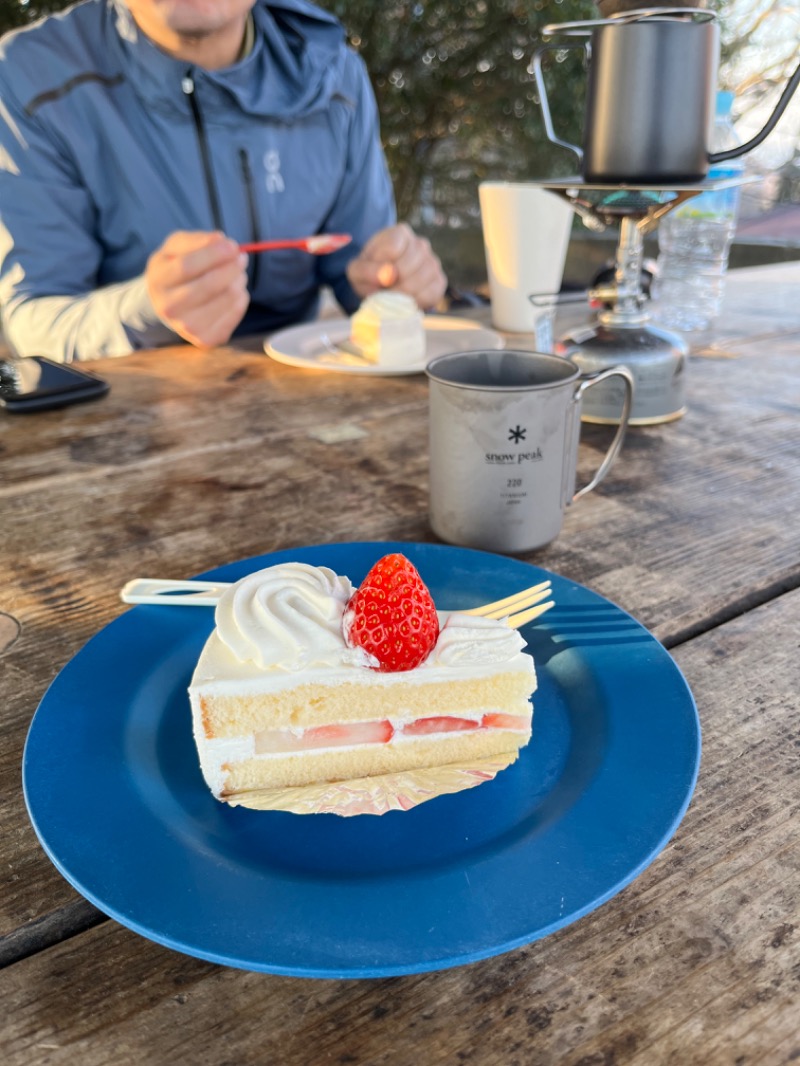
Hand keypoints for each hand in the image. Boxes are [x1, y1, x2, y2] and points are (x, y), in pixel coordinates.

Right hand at [145, 231, 248, 347]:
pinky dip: (241, 298)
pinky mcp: (206, 339)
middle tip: (242, 258)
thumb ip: (197, 240)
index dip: (213, 254)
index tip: (233, 245)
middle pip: (210, 285)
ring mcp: (188, 328)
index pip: (187, 266)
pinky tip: (233, 292)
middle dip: (232, 268)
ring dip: (239, 281)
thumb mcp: (176, 248)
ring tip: (236, 274)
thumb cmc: (175, 269)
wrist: (169, 304)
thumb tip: (221, 239)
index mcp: (158, 281)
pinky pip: (235, 314)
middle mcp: (169, 308)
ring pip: (228, 299)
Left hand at [346, 222, 446, 309]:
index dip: (381, 267)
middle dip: (393, 284)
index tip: (374, 276)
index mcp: (399, 233)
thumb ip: (366, 270)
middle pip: (410, 264)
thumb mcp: (356, 271)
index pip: (393, 248)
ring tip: (393, 299)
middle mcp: (420, 243)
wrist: (382, 286)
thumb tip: (389, 276)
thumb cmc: (369, 274)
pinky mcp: (439, 281)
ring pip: (422, 279)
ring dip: (404, 294)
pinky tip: (406, 302)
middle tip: (383, 294)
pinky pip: (432, 293)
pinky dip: (417, 302)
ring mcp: (433, 261)